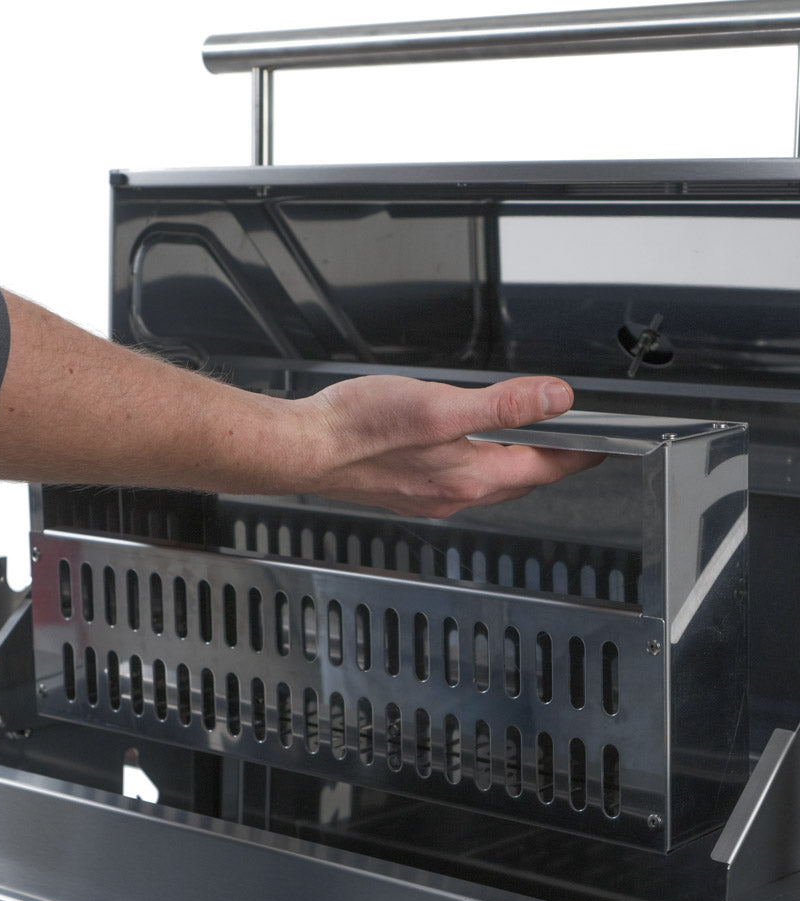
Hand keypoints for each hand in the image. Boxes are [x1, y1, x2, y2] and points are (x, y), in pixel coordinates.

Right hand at [298, 375, 600, 517]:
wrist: (304, 449)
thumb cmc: (360, 430)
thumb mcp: (440, 406)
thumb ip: (504, 406)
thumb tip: (555, 401)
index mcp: (470, 475)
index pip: (543, 466)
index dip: (577, 454)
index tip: (600, 448)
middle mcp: (452, 493)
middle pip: (518, 479)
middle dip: (548, 464)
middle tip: (570, 448)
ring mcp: (427, 496)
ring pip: (486, 483)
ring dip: (512, 467)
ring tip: (525, 449)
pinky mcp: (403, 490)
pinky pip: (455, 483)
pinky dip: (474, 469)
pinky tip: (461, 456)